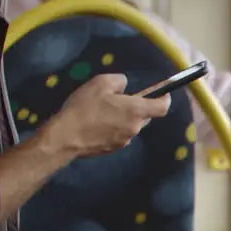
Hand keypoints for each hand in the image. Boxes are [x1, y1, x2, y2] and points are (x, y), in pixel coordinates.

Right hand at [44, 73, 169, 157]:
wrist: (66, 137)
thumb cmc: (84, 107)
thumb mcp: (100, 83)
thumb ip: (119, 81)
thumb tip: (125, 87)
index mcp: (136, 111)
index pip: (162, 107)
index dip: (165, 99)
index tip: (163, 93)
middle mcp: (135, 128)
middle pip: (145, 116)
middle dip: (137, 107)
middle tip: (119, 100)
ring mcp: (125, 141)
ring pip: (131, 126)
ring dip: (123, 118)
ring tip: (102, 112)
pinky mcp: (113, 149)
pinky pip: (120, 135)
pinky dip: (114, 128)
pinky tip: (97, 124)